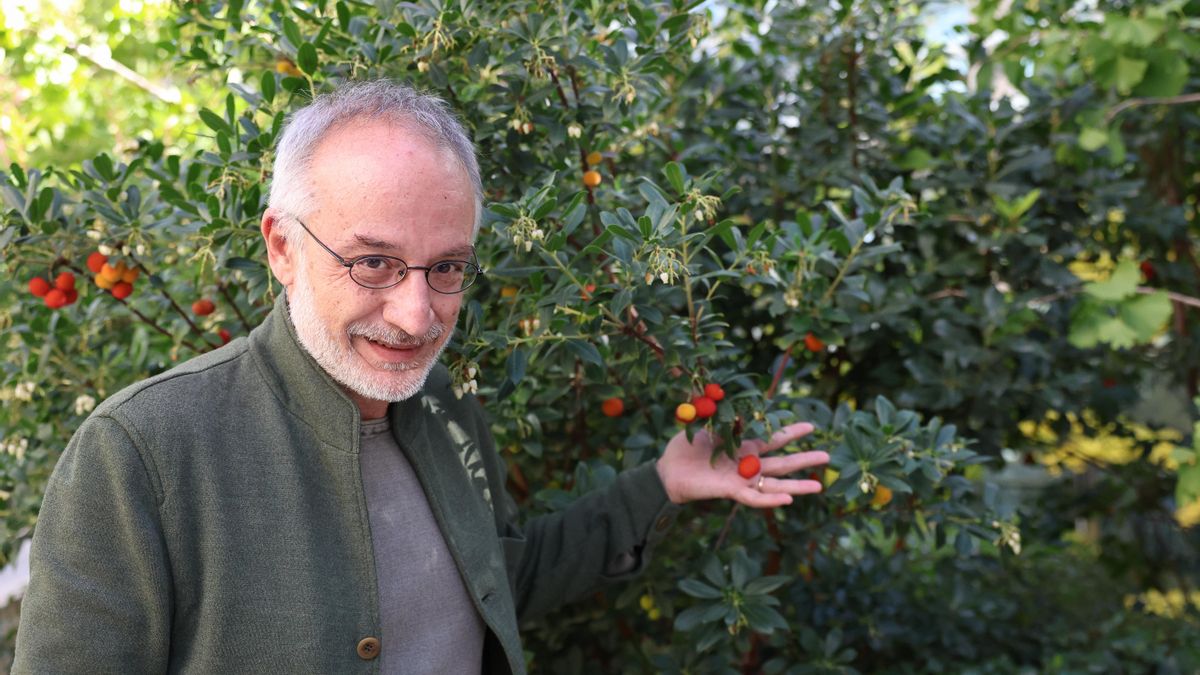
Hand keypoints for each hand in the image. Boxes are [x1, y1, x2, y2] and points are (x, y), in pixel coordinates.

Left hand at [655, 422, 827, 507]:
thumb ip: (725, 417)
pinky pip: (754, 498)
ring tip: (820, 486)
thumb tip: (740, 404)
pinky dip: (770, 500)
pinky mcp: (731, 491)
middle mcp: (748, 465)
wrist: (668, 468)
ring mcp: (742, 479)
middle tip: (828, 456)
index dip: (792, 432)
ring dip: (798, 486)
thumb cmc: (686, 447)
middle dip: (805, 459)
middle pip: (783, 463)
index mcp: (744, 446)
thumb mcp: (707, 425)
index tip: (812, 426)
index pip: (774, 439)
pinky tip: (788, 499)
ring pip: (775, 485)